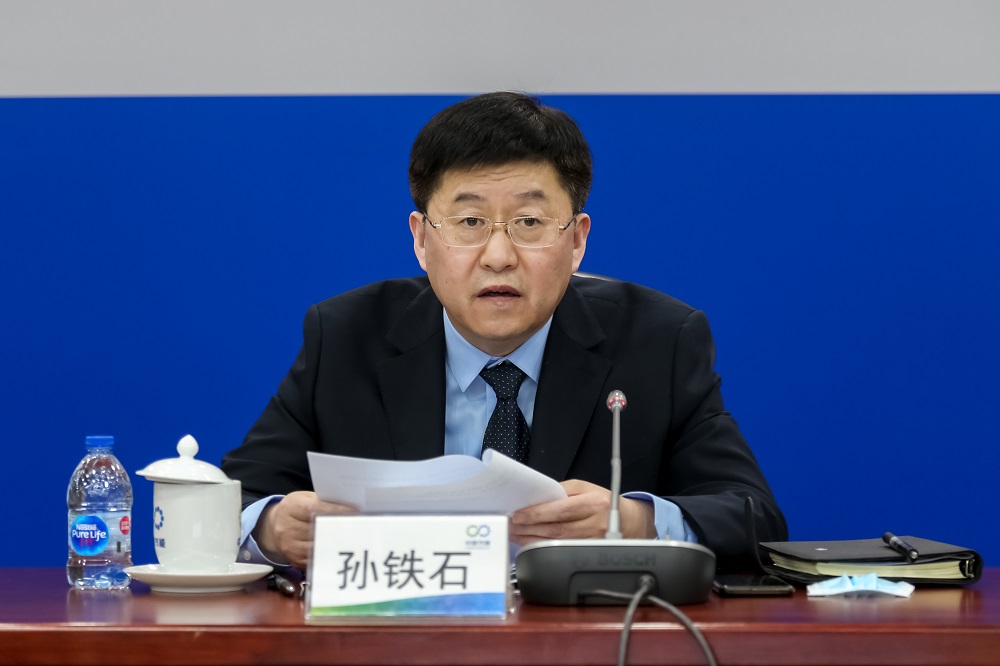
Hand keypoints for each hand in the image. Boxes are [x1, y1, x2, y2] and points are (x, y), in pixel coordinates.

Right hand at [253, 491, 356, 569]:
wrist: (273, 527)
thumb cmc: (296, 509)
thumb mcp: (304, 498)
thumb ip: (323, 501)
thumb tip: (350, 506)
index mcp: (291, 508)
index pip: (315, 509)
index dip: (336, 511)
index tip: (355, 512)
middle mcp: (287, 528)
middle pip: (319, 529)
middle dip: (342, 528)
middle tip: (362, 527)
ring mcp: (290, 547)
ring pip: (321, 546)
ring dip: (340, 543)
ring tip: (358, 538)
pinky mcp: (295, 561)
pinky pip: (318, 559)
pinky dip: (333, 554)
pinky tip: (345, 550)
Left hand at [509, 479, 655, 544]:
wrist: (629, 522)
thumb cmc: (604, 502)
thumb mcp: (586, 488)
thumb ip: (562, 491)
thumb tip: (538, 499)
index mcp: (594, 504)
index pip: (561, 510)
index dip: (537, 514)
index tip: (519, 515)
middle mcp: (594, 525)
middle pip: (556, 530)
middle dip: (529, 528)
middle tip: (511, 526)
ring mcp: (593, 543)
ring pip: (557, 544)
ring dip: (532, 540)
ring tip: (515, 535)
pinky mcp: (589, 554)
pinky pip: (561, 552)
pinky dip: (543, 548)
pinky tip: (530, 543)